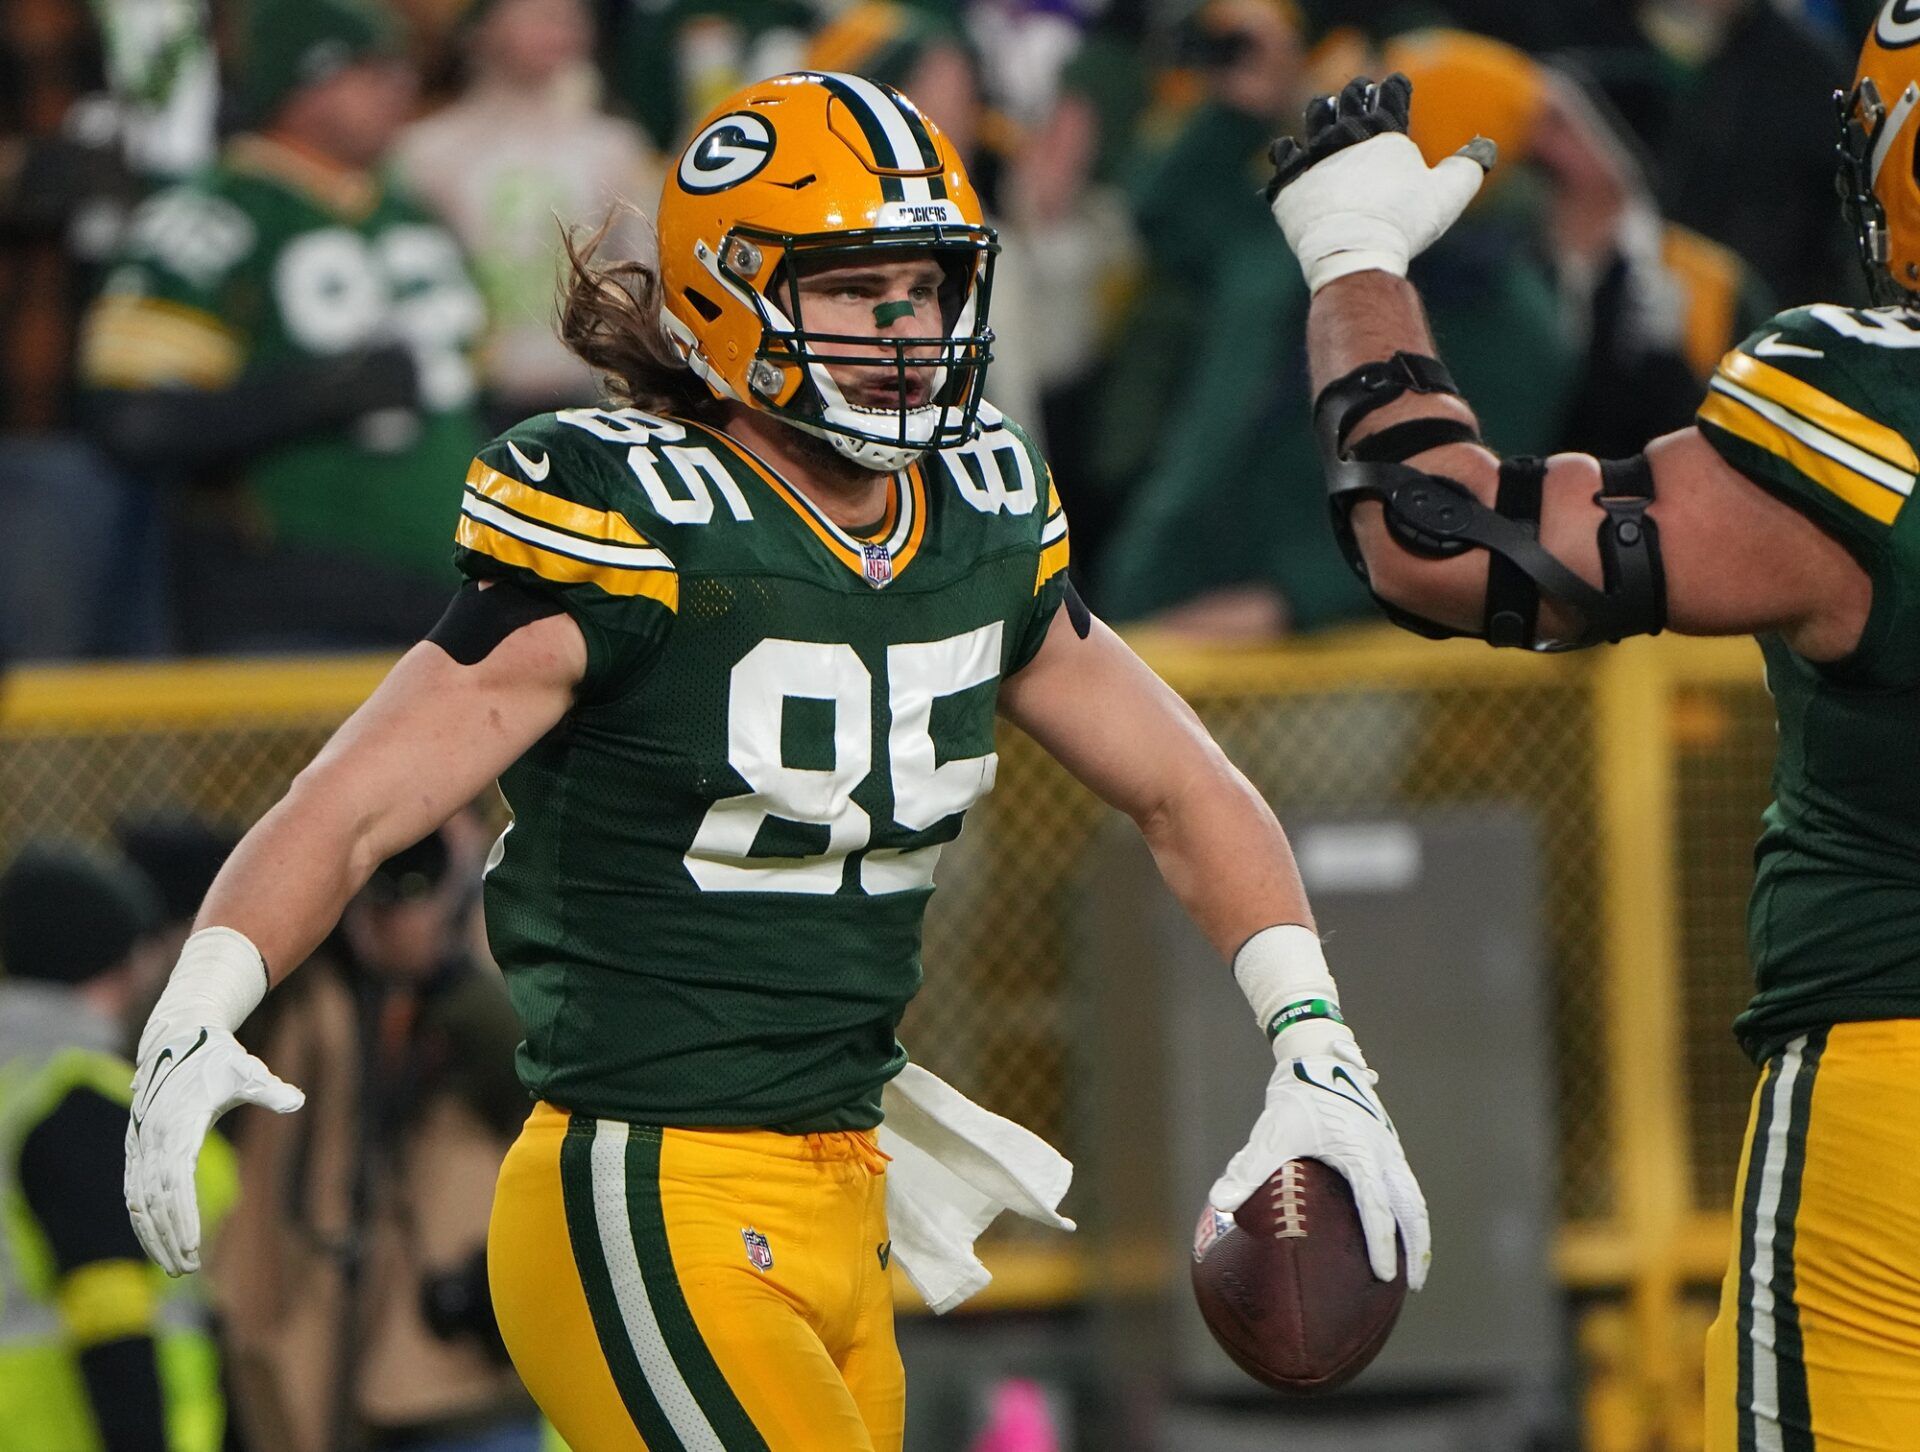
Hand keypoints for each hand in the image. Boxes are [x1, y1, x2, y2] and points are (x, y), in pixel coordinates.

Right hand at [124, 1026, 303, 1274]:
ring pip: (138, 1200)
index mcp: (178, 1122)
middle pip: (154, 1199)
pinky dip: (142, 1220)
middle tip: (187, 1269)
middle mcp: (152, 1136)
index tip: (193, 1246)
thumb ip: (271, 1090)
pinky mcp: (135, 1148)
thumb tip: (297, 1101)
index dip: (181, 1215)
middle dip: (168, 1236)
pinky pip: (133, 1191)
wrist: (179, 1037)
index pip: (175, 1180)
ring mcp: (139, 1143)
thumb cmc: (218, 1058)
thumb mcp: (248, 1071)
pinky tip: (156, 1242)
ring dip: (153, 1235)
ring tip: (174, 1266)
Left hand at [1209, 1037, 1430, 1289]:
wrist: (1317, 1053)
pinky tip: (1399, 1228)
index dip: (1381, 1243)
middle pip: (1411, 1206)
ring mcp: (1388, 1146)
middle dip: (1417, 1246)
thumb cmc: (1296, 1093)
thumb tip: (1220, 1202)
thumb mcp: (1272, 1131)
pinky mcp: (1386, 1143)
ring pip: (1414, 1195)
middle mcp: (1382, 1151)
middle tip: (1414, 1284)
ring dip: (1418, 1230)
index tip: (1383, 1275)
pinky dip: (1410, 1210)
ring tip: (1415, 1264)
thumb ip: (1248, 1169)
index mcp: (1360, 1152)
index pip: (1376, 1206)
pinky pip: (1407, 1183)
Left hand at [1266, 73, 1495, 294]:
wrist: (1354, 254)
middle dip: (1357, 93)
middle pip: (1350, 100)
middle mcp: (1346, 136)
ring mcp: (1314, 157)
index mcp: (1385, 133)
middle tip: (1360, 90)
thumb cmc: (1404, 224)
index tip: (1394, 84)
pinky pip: (1284, 155)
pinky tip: (1291, 149)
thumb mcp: (1448, 194)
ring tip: (1324, 108)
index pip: (1392, 95)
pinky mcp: (1290, 182)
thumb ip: (1469, 165)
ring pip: (1315, 118)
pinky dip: (1288, 150)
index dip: (1395, 87)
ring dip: (1322, 111)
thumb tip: (1484, 145)